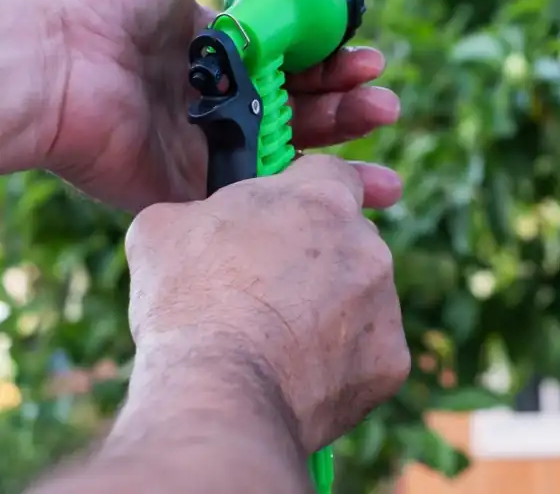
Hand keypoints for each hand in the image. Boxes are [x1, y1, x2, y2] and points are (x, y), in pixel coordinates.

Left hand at [33, 0, 401, 211]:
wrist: (50, 61)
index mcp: (213, 44)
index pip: (290, 54)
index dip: (332, 55)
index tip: (364, 52)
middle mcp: (216, 95)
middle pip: (301, 103)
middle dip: (350, 99)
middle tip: (382, 95)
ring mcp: (207, 144)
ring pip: (291, 150)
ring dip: (344, 139)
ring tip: (380, 116)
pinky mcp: (193, 188)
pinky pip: (260, 194)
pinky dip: (307, 193)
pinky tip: (347, 181)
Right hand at [125, 153, 409, 451]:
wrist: (218, 391)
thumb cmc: (188, 303)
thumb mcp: (164, 230)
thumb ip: (200, 210)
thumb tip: (199, 220)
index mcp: (321, 196)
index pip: (329, 174)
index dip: (302, 194)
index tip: (282, 217)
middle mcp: (367, 242)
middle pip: (348, 239)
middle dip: (315, 259)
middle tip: (266, 290)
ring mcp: (384, 302)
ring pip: (360, 299)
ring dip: (329, 312)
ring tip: (271, 342)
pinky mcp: (390, 359)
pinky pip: (366, 355)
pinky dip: (338, 365)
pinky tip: (295, 375)